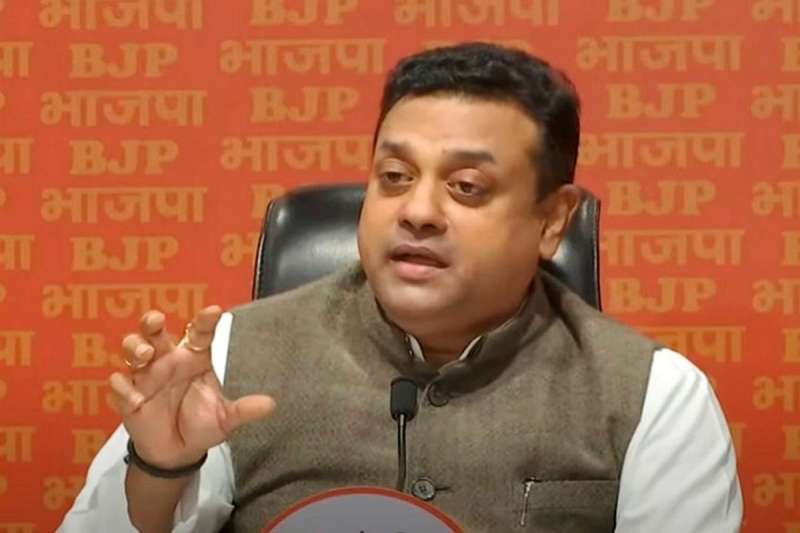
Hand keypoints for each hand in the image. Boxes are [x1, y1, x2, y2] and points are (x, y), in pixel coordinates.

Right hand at [109, 306, 274, 468]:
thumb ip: (244, 410)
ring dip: (135, 347)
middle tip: (156, 320)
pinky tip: (134, 396)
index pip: (200, 332)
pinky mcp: (128, 395)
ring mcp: (146, 376)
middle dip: (152, 321)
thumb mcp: (225, 419)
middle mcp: (169, 360)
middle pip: (155, 331)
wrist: (178, 453)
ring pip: (132, 349)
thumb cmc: (202, 425)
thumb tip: (270, 404)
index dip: (205, 320)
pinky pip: (120, 383)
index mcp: (195, 358)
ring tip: (145, 356)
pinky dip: (123, 386)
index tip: (214, 312)